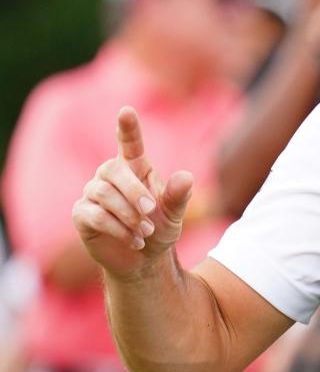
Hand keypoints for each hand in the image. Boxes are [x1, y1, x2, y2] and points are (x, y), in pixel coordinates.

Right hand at [72, 107, 193, 279]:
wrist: (143, 260)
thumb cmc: (159, 229)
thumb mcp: (174, 215)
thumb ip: (179, 197)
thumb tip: (186, 177)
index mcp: (134, 167)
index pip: (128, 142)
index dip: (127, 127)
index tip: (126, 111)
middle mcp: (110, 175)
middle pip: (113, 170)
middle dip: (134, 191)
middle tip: (151, 211)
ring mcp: (93, 193)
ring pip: (103, 194)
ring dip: (128, 215)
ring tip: (145, 232)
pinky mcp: (82, 214)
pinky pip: (95, 215)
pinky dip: (118, 229)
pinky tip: (134, 241)